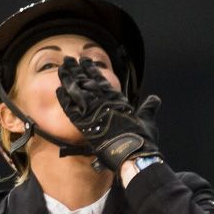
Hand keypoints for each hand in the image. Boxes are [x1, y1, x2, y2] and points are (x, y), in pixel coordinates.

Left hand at [57, 56, 161, 171]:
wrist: (134, 154)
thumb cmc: (142, 139)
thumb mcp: (148, 120)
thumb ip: (149, 108)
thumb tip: (155, 99)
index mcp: (117, 100)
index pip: (101, 80)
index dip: (92, 70)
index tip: (84, 61)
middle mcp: (104, 102)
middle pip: (86, 82)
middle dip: (76, 70)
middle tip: (67, 60)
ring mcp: (94, 112)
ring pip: (77, 91)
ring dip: (68, 80)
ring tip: (61, 69)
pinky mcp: (86, 126)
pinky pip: (72, 110)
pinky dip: (65, 100)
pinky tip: (58, 91)